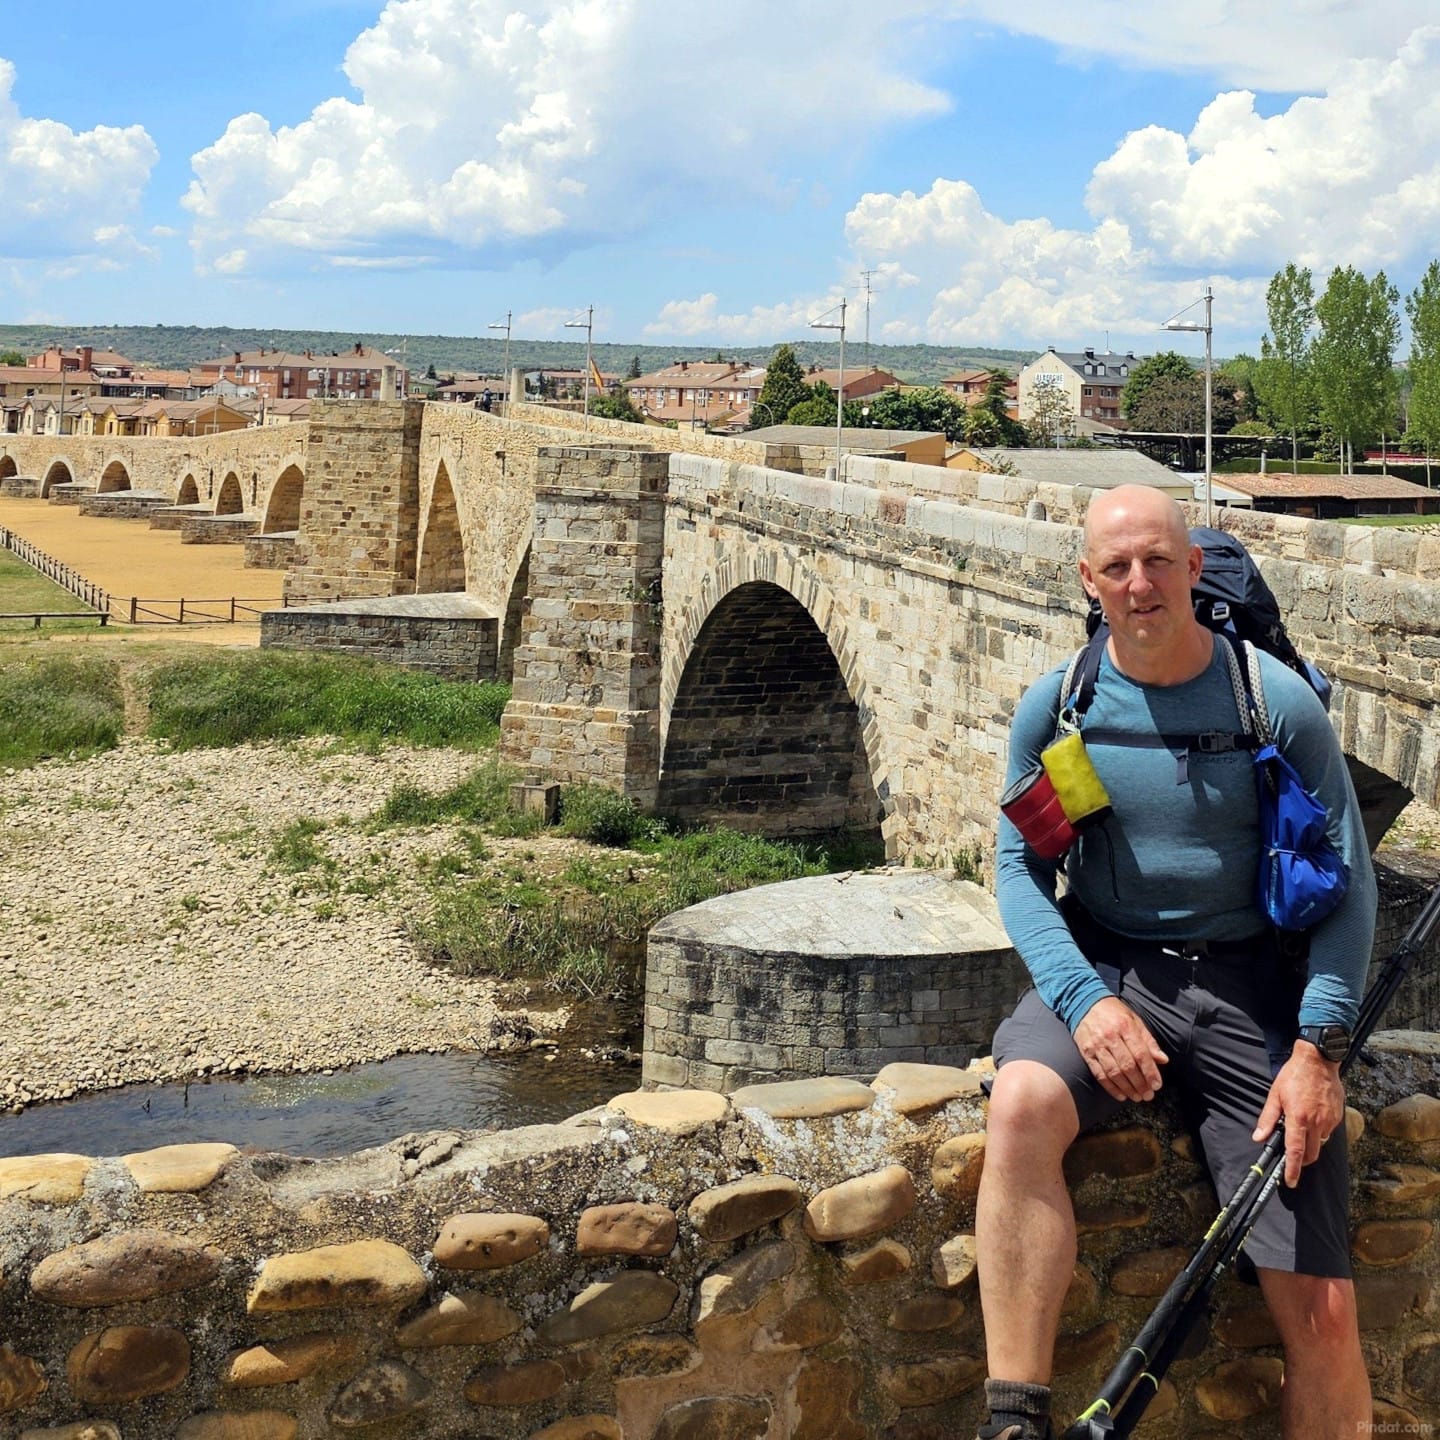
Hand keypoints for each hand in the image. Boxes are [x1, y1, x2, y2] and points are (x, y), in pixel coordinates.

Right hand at [1073, 997, 1167, 1102]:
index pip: (1140, 1054)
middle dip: (1140, 1084)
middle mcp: (1110, 1037)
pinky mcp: (1086, 1053)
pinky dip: (1110, 1087)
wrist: (1084, 1003)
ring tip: (1137, 1097)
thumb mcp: (1134, 1020)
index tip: (1157, 1085)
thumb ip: (1148, 1041)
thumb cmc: (1113, 1012)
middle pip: (1127, 1066)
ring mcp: (1096, 1045)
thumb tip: (1163, 1060)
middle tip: (1148, 1095)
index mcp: (1125, 1027)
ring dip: (1127, 1088)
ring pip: (1113, 1072)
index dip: (1150, 1072)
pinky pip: (1099, 1074)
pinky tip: (1120, 1095)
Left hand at [1252, 1046, 1345, 1187]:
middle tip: (1292, 1158)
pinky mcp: (1338, 1116)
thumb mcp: (1275, 1095)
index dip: (1292, 1169)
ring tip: (1299, 1129)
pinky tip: (1311, 1119)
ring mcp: (1329, 1120)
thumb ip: (1267, 1119)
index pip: (1295, 1151)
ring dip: (1310, 1144)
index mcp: (1298, 1118)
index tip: (1290, 1181)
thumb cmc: (1294, 1075)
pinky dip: (1318, 1132)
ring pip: (1320, 1143)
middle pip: (1311, 1154)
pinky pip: (1327, 1132)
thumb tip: (1259, 1137)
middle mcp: (1316, 1122)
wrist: (1318, 1060)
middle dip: (1301, 1161)